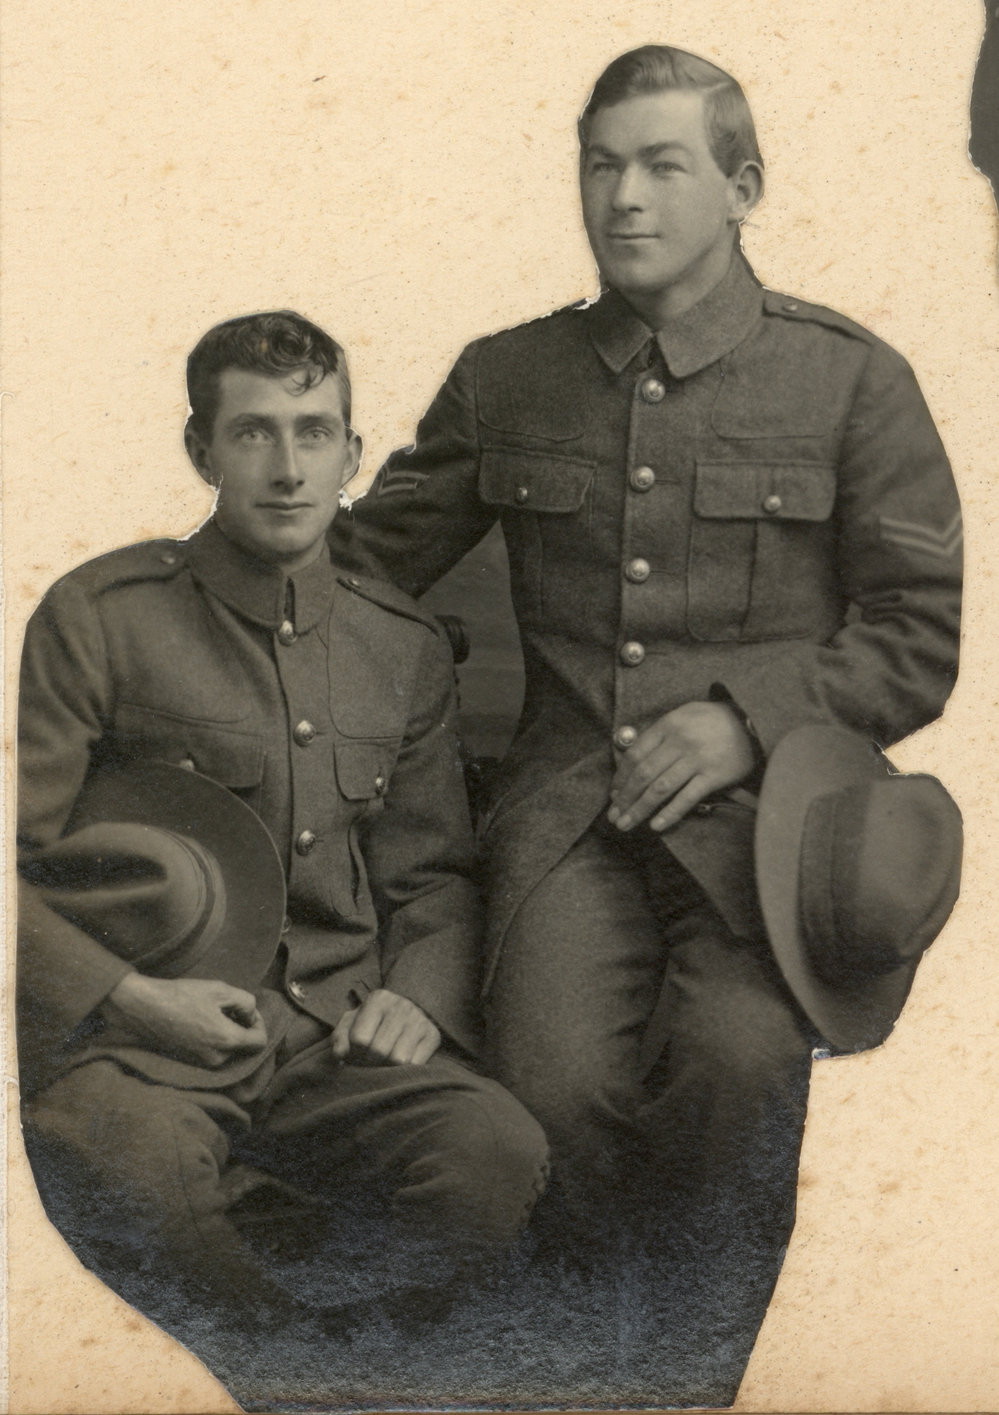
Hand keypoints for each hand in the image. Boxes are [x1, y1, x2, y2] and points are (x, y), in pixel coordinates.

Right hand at [102, 973, 267, 1066]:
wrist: (144, 1007)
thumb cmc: (182, 995)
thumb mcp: (221, 989)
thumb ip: (246, 1002)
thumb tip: (251, 1017)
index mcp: (227, 1041)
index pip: (260, 1043)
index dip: (259, 1023)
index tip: (245, 1011)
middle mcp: (217, 1059)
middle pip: (244, 1046)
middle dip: (241, 1027)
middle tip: (225, 1008)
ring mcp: (202, 1063)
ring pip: (228, 1050)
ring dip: (226, 1033)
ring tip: (209, 1013)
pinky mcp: (190, 1062)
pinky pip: (212, 1052)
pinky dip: (213, 1039)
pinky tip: (199, 1022)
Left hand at [331, 989, 440, 1065]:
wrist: (406, 1012)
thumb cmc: (371, 1022)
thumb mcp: (351, 1024)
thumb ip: (340, 1038)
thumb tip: (341, 1055)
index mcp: (378, 999)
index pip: (360, 1039)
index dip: (354, 1054)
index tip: (356, 1055)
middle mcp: (401, 1006)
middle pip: (379, 1050)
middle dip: (370, 1063)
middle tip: (369, 1063)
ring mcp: (420, 1020)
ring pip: (399, 1060)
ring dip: (387, 1069)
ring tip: (383, 1064)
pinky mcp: (433, 1035)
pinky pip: (416, 1065)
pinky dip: (404, 1071)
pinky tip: (398, 1065)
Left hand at [608, 701, 756, 832]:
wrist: (750, 721)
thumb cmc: (711, 720)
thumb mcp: (682, 716)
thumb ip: (659, 735)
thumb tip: (631, 760)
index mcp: (668, 725)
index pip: (635, 755)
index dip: (620, 777)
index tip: (613, 794)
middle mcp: (679, 742)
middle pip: (643, 774)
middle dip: (625, 798)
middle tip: (613, 816)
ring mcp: (697, 759)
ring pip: (660, 789)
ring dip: (639, 809)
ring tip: (626, 824)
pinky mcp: (714, 775)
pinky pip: (687, 798)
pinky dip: (670, 813)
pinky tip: (656, 825)